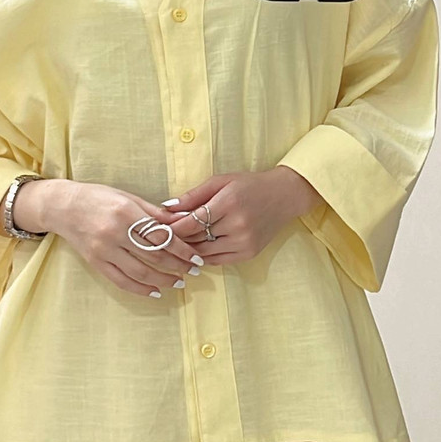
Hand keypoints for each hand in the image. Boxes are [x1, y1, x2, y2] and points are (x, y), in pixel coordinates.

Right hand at [45, 181, 204, 297]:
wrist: (63, 206)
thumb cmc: (99, 197)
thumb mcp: (129, 197)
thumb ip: (156, 212)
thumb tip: (184, 219)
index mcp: (126, 213)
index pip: (162, 236)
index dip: (182, 250)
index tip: (197, 258)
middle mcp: (115, 233)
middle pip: (154, 256)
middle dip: (178, 266)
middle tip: (194, 271)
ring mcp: (104, 250)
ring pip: (140, 273)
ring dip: (163, 280)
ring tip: (178, 283)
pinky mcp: (95, 262)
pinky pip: (121, 281)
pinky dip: (140, 289)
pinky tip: (154, 291)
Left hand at [159, 167, 324, 265]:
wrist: (284, 196)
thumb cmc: (249, 184)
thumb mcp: (221, 181)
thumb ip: (193, 196)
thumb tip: (165, 208)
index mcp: (229, 203)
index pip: (191, 223)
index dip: (171, 228)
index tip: (156, 228)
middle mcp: (238, 225)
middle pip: (196, 239)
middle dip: (175, 240)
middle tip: (158, 239)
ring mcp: (244, 242)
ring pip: (204, 253)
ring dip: (187, 250)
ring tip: (173, 244)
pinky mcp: (249, 253)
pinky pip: (217, 260)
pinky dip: (203, 256)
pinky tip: (193, 250)